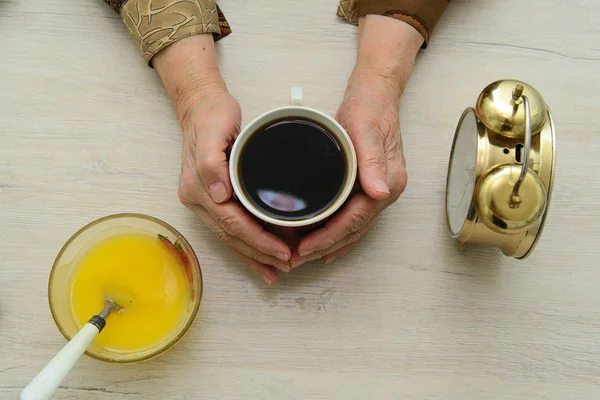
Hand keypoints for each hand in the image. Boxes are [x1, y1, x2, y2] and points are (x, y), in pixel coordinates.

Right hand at [153, 35, 290, 284]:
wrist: (200, 107)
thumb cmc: (212, 115)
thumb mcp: (213, 129)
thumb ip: (211, 162)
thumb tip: (219, 195)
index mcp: (198, 188)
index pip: (232, 223)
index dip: (258, 241)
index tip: (283, 252)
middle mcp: (199, 200)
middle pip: (232, 237)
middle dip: (260, 254)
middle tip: (287, 266)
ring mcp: (204, 202)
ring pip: (231, 238)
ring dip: (253, 257)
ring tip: (276, 271)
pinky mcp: (212, 200)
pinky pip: (229, 229)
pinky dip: (245, 246)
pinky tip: (259, 258)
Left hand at [291, 15, 423, 266]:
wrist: (376, 94)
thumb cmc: (369, 108)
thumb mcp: (367, 130)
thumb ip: (374, 161)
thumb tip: (380, 193)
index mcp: (387, 183)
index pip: (355, 221)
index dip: (329, 238)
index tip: (304, 250)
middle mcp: (385, 191)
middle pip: (353, 231)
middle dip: (323, 249)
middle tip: (294, 261)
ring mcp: (378, 191)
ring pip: (352, 229)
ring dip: (328, 246)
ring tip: (301, 257)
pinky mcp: (367, 187)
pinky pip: (351, 218)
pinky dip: (336, 234)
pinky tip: (321, 243)